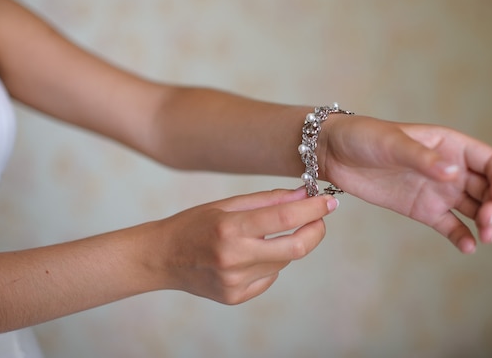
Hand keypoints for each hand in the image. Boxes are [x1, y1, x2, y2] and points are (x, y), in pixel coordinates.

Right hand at [156, 188, 336, 303]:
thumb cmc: (194, 224)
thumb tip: (305, 194)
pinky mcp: (235, 297)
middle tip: (319, 219)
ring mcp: (235, 282)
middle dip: (315, 231)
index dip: (313, 209)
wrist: (161, 258)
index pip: (285, 218)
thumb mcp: (227, 204)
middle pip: (296, 248)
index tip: (330, 201)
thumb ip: (268, 200)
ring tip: (267, 235)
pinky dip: (270, 263)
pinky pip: (270, 277)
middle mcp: (234, 257)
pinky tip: (250, 255)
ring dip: (288, 245)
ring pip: (283, 262)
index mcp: (230, 228)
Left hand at [320, 116, 491, 253]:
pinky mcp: (423, 210)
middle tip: (488, 222)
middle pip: (489, 190)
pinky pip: (450, 226)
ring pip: (475, 210)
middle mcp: (451, 169)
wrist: (335, 154)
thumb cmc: (365, 137)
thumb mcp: (392, 142)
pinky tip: (468, 247)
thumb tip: (453, 174)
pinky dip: (461, 237)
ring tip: (485, 238)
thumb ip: (422, 158)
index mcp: (451, 145)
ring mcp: (439, 192)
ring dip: (486, 224)